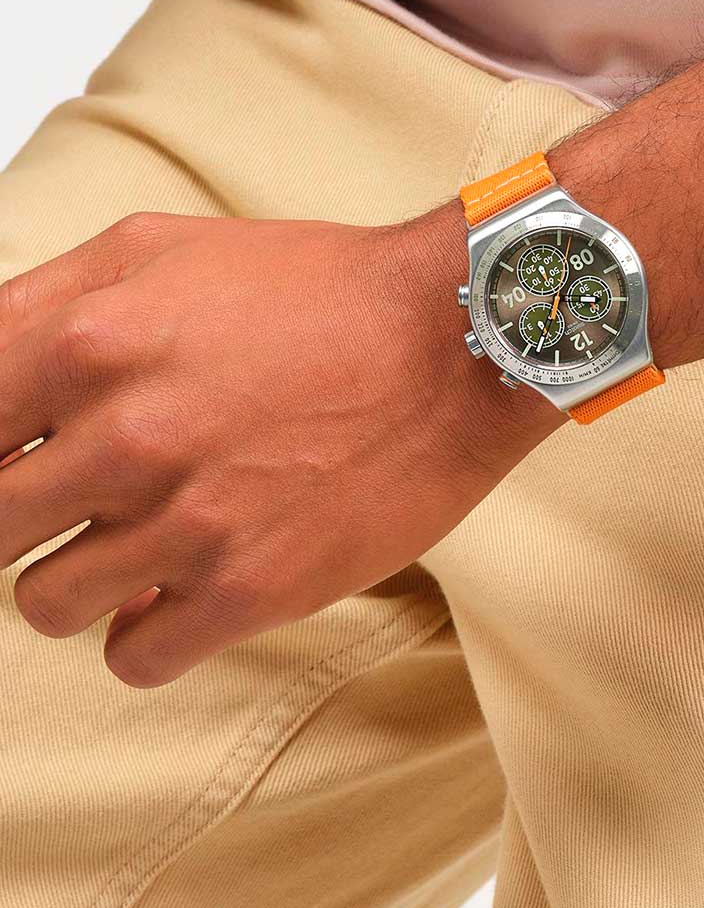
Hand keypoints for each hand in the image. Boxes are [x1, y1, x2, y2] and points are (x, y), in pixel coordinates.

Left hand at [0, 207, 560, 687]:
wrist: (456, 343)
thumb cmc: (315, 289)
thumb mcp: (158, 248)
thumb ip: (40, 303)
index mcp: (87, 341)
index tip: (17, 464)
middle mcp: (124, 437)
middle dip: (19, 515)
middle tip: (71, 501)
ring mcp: (187, 523)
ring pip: (41, 605)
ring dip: (76, 579)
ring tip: (136, 541)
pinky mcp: (249, 590)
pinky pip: (132, 659)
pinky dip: (143, 633)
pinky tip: (178, 590)